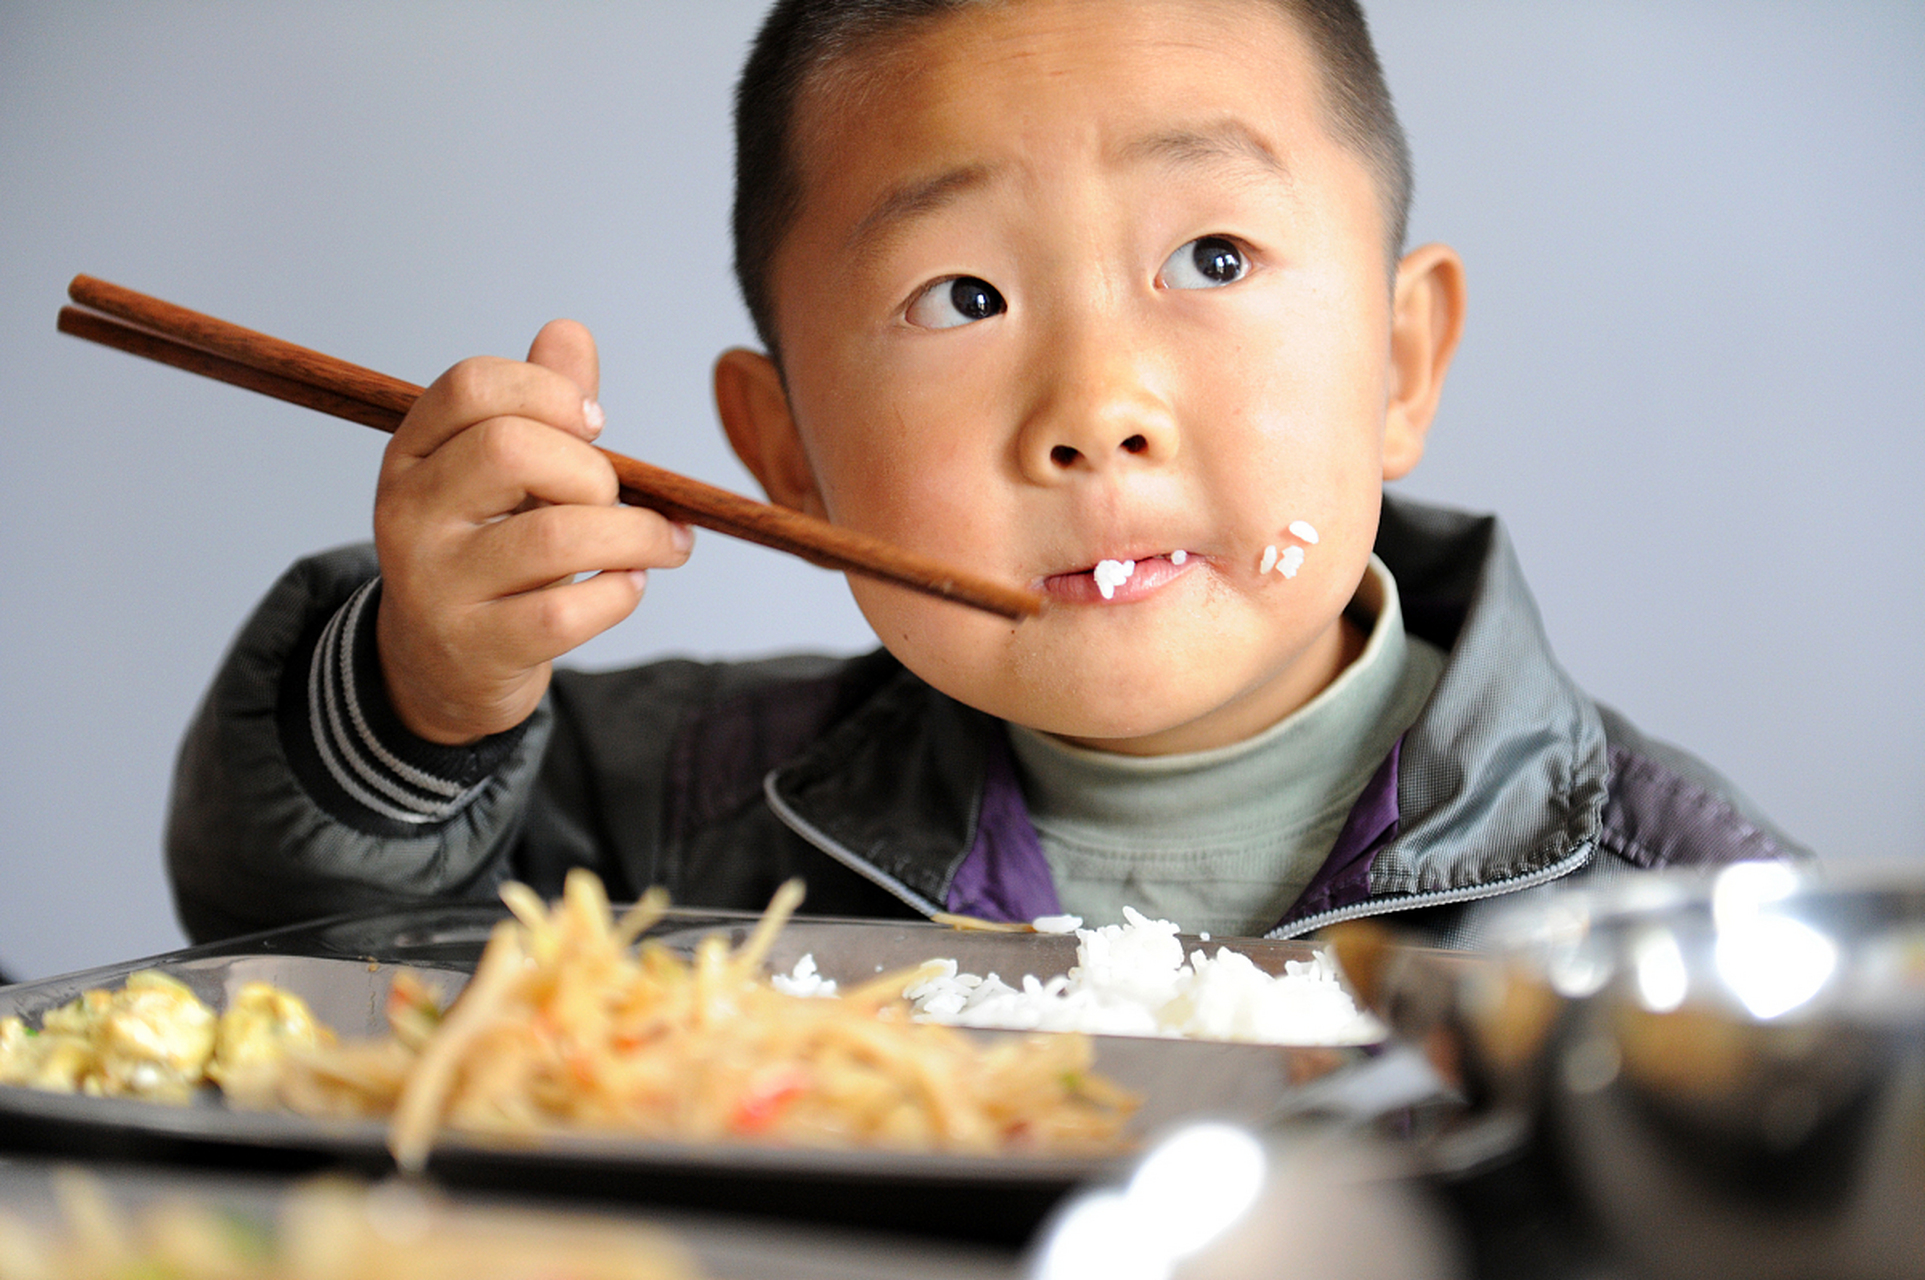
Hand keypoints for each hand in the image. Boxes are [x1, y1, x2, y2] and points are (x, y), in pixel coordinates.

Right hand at [371, 320, 691, 743]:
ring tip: (658, 543)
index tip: (594, 425)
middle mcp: (409, 513)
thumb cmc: (487, 553)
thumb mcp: (501, 477)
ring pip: (555, 536)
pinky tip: (629, 584)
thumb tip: (568, 331)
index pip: (469, 386)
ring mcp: (436, 584)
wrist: (439, 667)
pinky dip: (620, 593)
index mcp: (411, 454)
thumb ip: (537, 405)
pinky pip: (566, 611)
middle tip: (613, 496)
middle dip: (591, 470)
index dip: (548, 392)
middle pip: (510, 450)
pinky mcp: (477, 646)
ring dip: (633, 535)